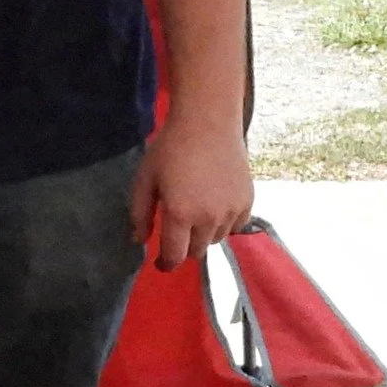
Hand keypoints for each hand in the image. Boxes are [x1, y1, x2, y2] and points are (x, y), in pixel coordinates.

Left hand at [131, 111, 253, 271]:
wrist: (207, 122)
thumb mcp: (145, 178)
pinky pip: (235, 227)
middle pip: (196, 252)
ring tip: (194, 213)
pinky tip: (214, 207)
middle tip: (176, 232)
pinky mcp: (247, 202)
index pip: (175, 256)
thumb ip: (140, 213)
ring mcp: (231, 211)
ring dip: (203, 235)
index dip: (165, 264)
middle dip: (183, 247)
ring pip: (215, 240)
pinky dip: (223, 224)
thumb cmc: (170, 148)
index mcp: (181, 214)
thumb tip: (139, 241)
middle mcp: (209, 218)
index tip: (160, 263)